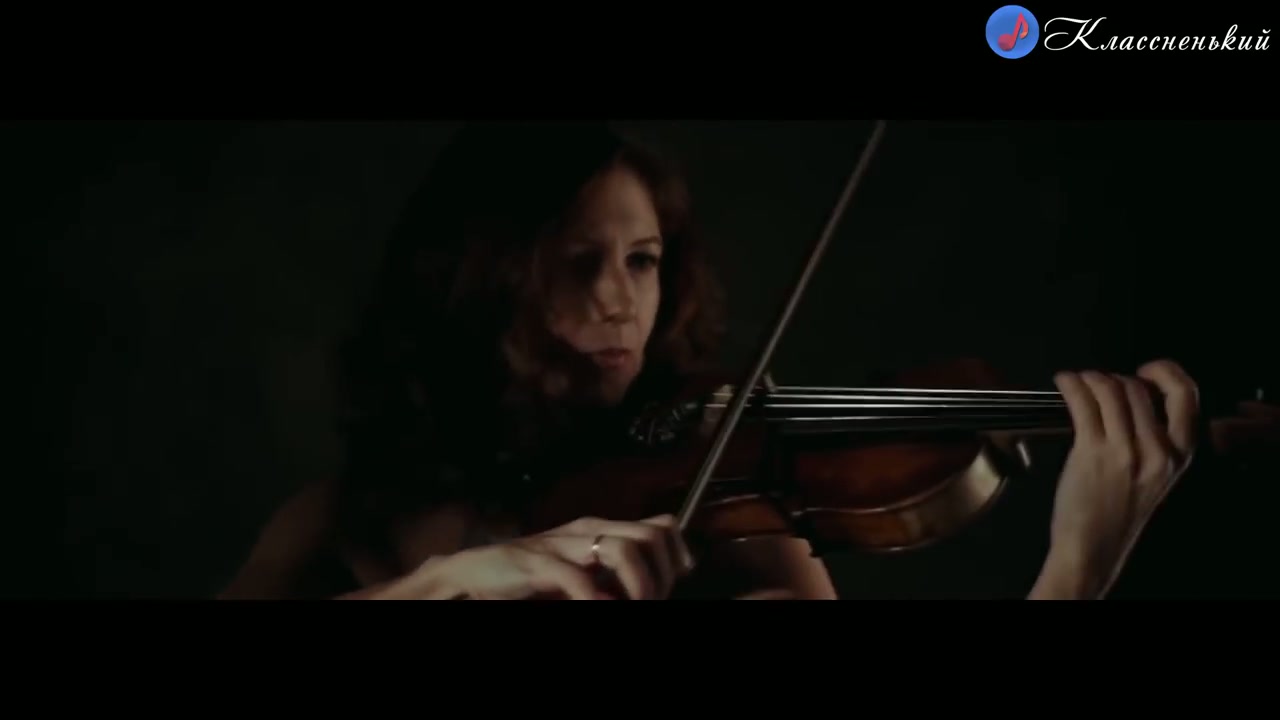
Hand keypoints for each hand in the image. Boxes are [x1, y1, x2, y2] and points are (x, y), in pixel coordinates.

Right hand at [406, 514, 693, 599]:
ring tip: (632, 605)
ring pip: (623, 551)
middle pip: (649, 537)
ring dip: (639, 587)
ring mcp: (562, 545)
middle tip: (650, 601)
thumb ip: (615, 566)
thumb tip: (665, 573)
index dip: (678, 555)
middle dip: (660, 577)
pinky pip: (578, 579)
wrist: (475, 575)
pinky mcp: (537, 564)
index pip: (661, 526)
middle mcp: (586, 531)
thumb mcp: (583, 567)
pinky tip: (599, 607)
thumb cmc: (533, 576)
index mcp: (600, 529)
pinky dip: (596, 599)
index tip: (677, 581)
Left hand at [1039, 359, 1198, 597]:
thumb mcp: (1156, 476)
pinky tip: (1064, 383)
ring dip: (1089, 378)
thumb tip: (1135, 397)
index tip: (1145, 370)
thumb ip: (1156, 440)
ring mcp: (1124, 450)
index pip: (1186, 395)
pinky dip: (1071, 383)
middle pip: (1137, 388)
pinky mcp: (1091, 452)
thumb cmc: (1117, 514)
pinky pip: (1082, 401)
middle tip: (1097, 386)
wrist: (1092, 548)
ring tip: (1078, 382)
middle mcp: (1156, 450)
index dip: (1165, 372)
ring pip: (1110, 389)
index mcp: (1178, 455)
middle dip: (1113, 378)